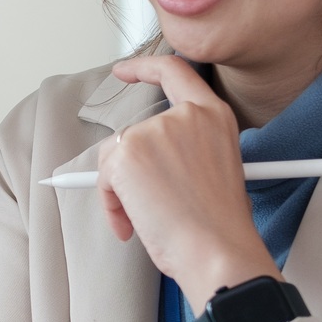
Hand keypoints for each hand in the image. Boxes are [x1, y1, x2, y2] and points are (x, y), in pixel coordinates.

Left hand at [97, 56, 280, 321]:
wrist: (218, 253)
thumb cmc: (220, 227)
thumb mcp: (216, 171)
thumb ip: (186, 152)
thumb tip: (147, 165)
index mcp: (213, 116)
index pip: (175, 72)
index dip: (144, 68)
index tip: (124, 70)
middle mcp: (184, 116)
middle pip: (134, 133)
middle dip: (130, 172)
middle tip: (149, 206)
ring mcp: (153, 131)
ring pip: (115, 157)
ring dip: (121, 193)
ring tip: (148, 220)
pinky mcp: (127, 151)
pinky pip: (101, 177)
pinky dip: (110, 204)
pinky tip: (134, 223)